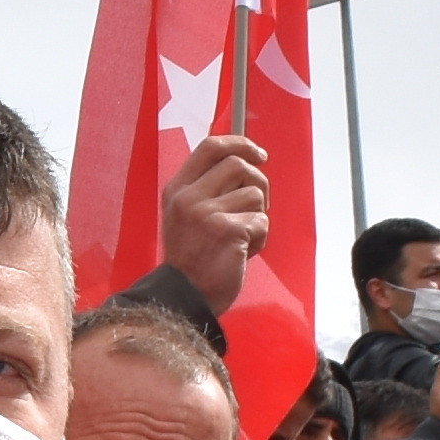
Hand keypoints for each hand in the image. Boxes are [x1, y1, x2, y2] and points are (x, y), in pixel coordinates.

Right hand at [155, 132, 270, 312]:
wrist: (185, 296)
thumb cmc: (192, 258)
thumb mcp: (186, 215)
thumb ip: (207, 188)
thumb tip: (246, 162)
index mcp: (178, 189)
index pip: (210, 147)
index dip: (240, 143)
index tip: (258, 154)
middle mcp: (189, 197)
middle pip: (239, 164)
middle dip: (259, 182)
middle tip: (257, 204)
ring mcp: (207, 213)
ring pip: (255, 194)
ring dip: (257, 217)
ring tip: (241, 238)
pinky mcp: (228, 230)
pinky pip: (261, 221)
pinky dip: (259, 238)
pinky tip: (241, 252)